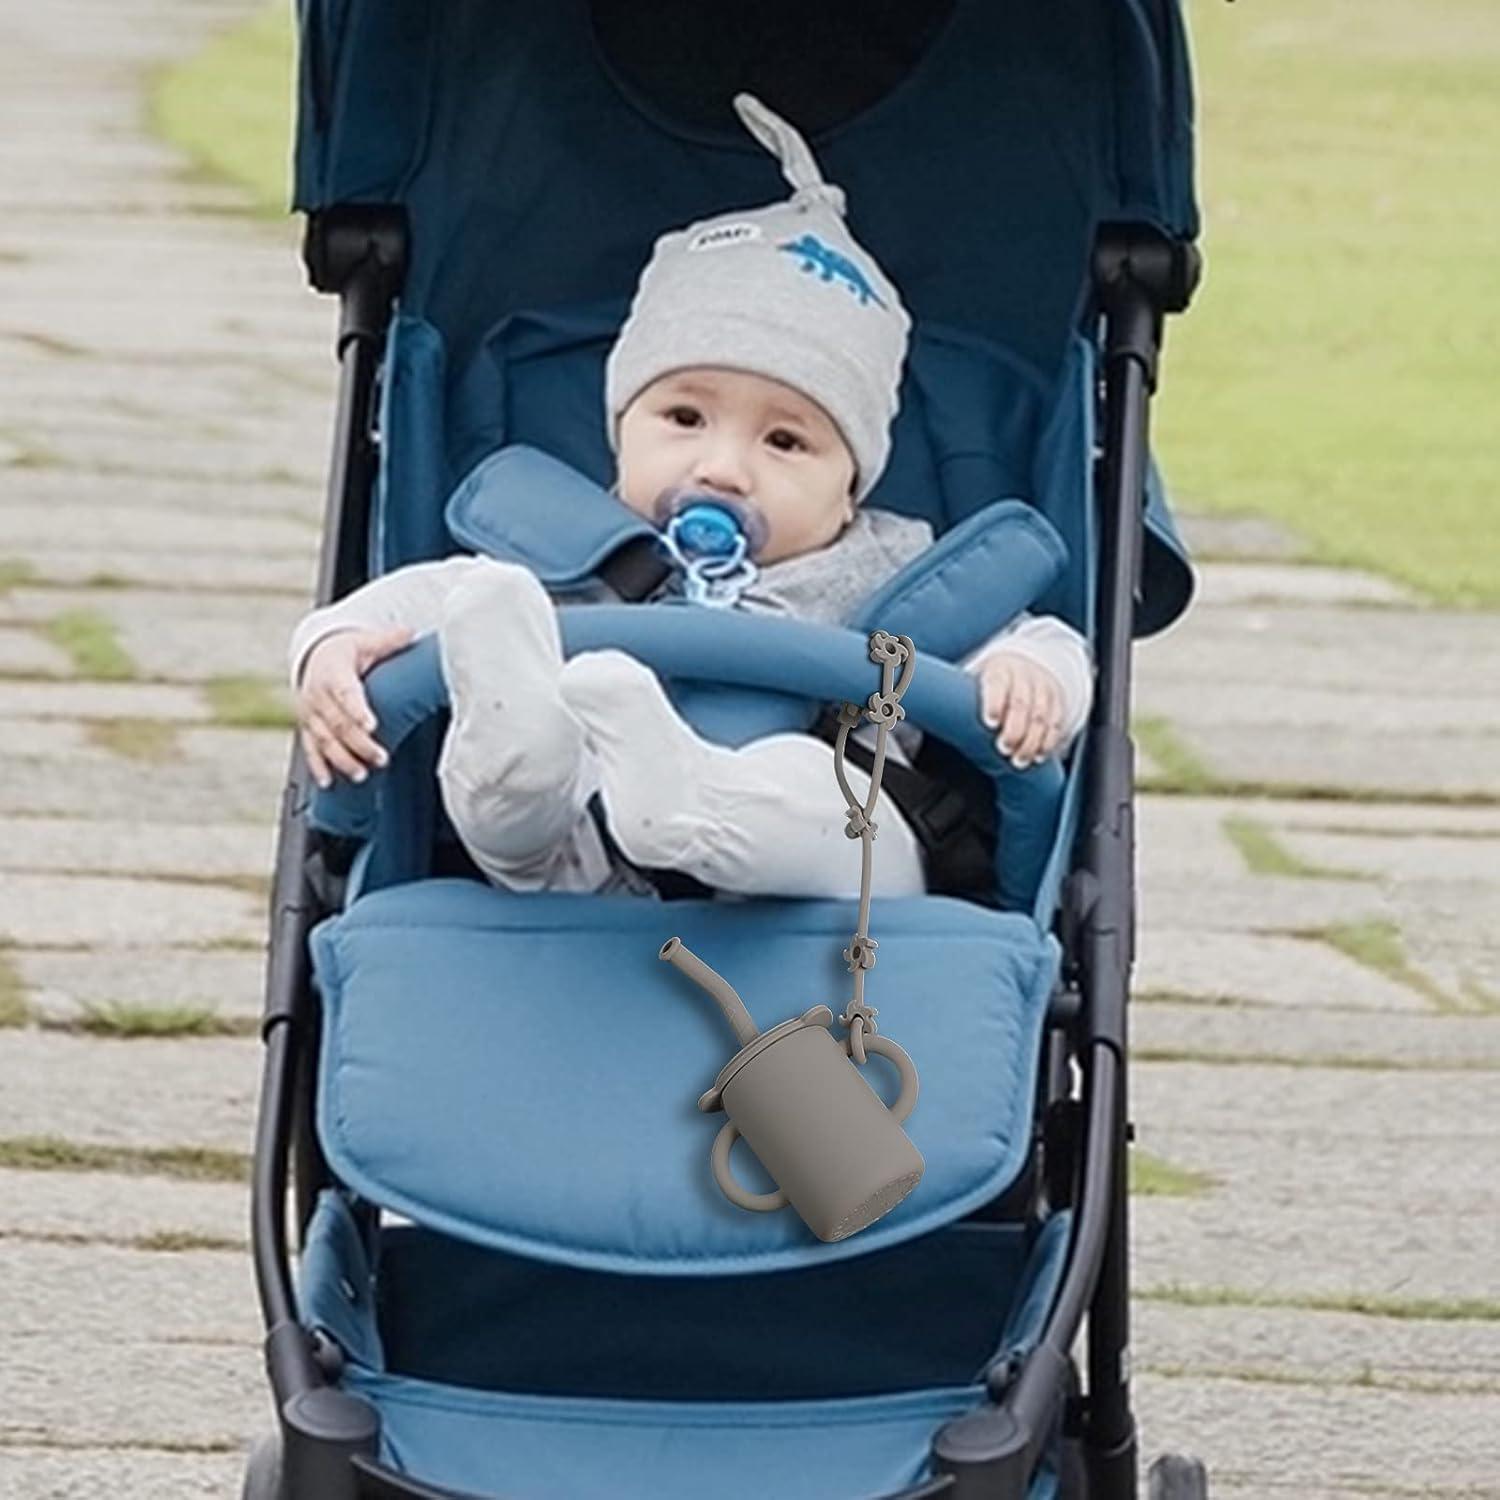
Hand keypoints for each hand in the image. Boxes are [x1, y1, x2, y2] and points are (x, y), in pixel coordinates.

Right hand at [297, 626, 413, 787]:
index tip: (371, 726)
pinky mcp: (307, 727)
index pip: (345, 692)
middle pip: (337, 723)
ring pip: (323, 740)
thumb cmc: (346, 651)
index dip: (356, 710)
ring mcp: (309, 713)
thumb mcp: (366, 641)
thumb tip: (412, 632)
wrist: (315, 655)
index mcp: (332, 671)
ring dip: (341, 759)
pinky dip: (318, 766)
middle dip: (358, 743)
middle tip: (381, 758)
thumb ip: (389, 640)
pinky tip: (328, 782)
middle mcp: (316, 694)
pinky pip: (310, 748)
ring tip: (361, 774)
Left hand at [971, 651, 1065, 768]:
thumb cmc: (991, 685)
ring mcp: (1042, 687)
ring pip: (1040, 716)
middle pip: (1021, 703)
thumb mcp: (976, 683)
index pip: (997, 684)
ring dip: (1031, 741)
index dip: (994, 703)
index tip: (990, 723)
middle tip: (1004, 750)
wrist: (1021, 666)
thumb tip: (935, 723)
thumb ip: (962, 701)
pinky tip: (1038, 755)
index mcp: (999, 669)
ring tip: (1019, 760)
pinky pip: (1056, 722)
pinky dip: (1048, 741)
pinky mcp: (1057, 699)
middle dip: (1014, 730)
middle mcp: (1023, 675)